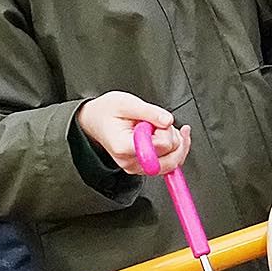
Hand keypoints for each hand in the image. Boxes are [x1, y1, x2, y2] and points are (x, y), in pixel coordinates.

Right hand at [75, 94, 189, 175]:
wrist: (95, 120)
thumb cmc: (107, 111)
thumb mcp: (126, 102)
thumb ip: (150, 112)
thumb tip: (168, 121)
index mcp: (125, 147)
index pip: (162, 145)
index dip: (165, 129)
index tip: (154, 120)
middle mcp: (131, 163)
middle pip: (171, 156)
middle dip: (171, 135)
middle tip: (156, 121)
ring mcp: (137, 168)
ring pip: (174, 162)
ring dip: (175, 142)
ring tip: (159, 127)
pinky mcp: (143, 168)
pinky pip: (170, 164)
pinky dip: (176, 149)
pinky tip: (171, 135)